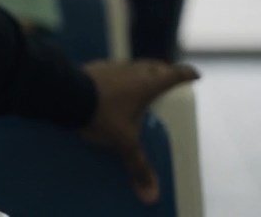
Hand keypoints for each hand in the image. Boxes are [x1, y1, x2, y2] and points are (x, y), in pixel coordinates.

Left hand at [79, 60, 198, 203]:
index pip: (174, 75)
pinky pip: (113, 69)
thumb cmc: (102, 114)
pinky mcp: (94, 67)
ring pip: (133, 65)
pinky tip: (113, 85)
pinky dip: (120, 75)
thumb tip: (151, 194)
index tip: (195, 74)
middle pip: (154, 66)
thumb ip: (137, 165)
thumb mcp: (123, 142)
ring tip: (142, 82)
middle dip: (164, 71)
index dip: (186, 74)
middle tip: (168, 77)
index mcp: (147, 85)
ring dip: (141, 71)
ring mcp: (112, 66)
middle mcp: (133, 71)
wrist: (65, 93)